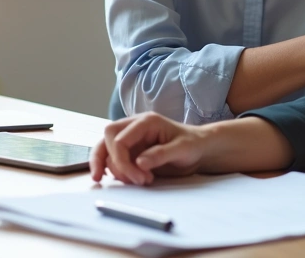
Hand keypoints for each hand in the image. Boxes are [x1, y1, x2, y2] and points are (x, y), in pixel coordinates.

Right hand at [90, 112, 206, 185]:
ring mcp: (131, 138)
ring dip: (115, 169)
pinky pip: (112, 158)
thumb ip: (161, 155)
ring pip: (105, 149)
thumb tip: (139, 163)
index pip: (119, 139)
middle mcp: (134, 127)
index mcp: (146, 122)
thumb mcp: (182, 149)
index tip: (139, 179)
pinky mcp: (130, 150)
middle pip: (107, 139)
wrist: (198, 149)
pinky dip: (112, 170)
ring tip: (138, 181)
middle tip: (133, 180)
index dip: (122, 162)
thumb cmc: (192, 145)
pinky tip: (123, 179)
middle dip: (113, 163)